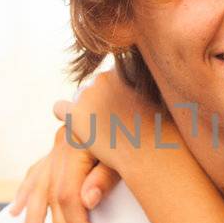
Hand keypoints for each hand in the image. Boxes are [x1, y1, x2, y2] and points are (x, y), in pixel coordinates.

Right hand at [10, 101, 118, 222]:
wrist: (128, 96)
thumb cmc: (134, 127)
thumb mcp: (125, 150)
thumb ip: (104, 176)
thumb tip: (86, 202)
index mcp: (75, 147)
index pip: (69, 197)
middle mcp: (60, 148)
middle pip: (51, 197)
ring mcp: (55, 148)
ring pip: (38, 187)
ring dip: (32, 218)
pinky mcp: (56, 148)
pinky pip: (35, 173)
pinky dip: (25, 192)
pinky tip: (15, 210)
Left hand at [51, 67, 186, 184]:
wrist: (152, 153)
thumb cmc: (164, 130)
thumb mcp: (163, 96)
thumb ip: (147, 84)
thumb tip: (144, 80)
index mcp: (124, 68)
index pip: (112, 74)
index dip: (116, 91)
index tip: (124, 107)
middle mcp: (103, 77)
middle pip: (94, 86)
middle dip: (100, 100)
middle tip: (114, 121)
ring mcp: (87, 95)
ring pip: (78, 97)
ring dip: (86, 110)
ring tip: (102, 129)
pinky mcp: (75, 114)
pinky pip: (60, 109)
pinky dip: (66, 116)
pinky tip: (79, 129)